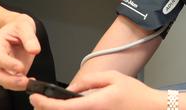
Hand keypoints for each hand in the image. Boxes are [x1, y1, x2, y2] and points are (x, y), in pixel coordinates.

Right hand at [0, 14, 39, 90]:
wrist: (18, 28)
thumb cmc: (18, 26)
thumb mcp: (25, 26)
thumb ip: (29, 38)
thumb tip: (34, 50)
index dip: (8, 64)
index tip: (21, 68)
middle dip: (10, 81)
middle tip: (25, 81)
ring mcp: (5, 65)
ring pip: (3, 81)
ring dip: (15, 85)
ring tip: (29, 82)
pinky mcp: (12, 71)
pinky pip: (13, 82)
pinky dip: (21, 85)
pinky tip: (31, 81)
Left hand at [30, 71, 163, 109]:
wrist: (151, 108)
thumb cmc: (135, 94)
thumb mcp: (112, 78)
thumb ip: (89, 81)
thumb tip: (72, 87)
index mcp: (94, 104)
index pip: (62, 107)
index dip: (44, 104)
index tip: (34, 98)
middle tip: (38, 101)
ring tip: (50, 104)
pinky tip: (68, 107)